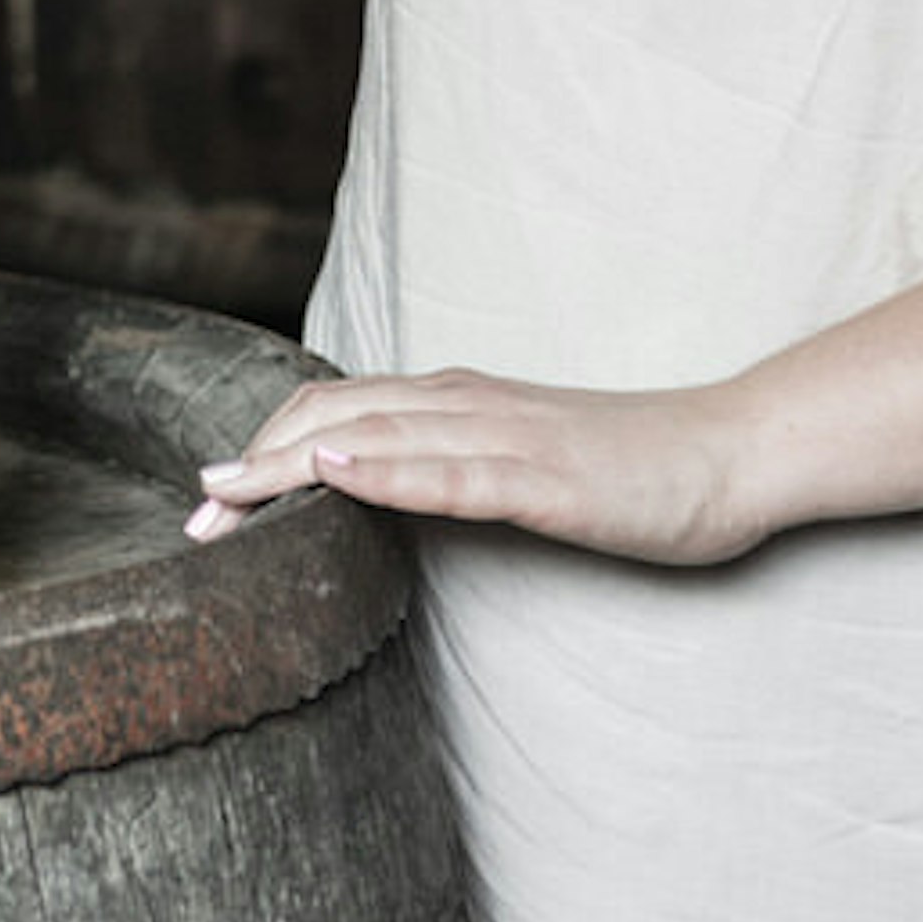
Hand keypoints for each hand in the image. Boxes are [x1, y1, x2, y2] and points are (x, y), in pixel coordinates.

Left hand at [185, 355, 774, 564]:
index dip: (264, 449)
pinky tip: (337, 472)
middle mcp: (469, 403)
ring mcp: (507, 436)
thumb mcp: (519, 464)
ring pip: (378, 437)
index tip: (211, 502)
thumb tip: (375, 494)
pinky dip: (387, 471)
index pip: (335, 410)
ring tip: (225, 494)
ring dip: (291, 463)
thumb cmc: (628, 466)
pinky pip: (455, 471)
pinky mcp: (546, 477)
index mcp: (458, 402)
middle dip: (255, 465)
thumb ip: (449, 467)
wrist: (728, 455)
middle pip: (334, 417)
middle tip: (193, 520)